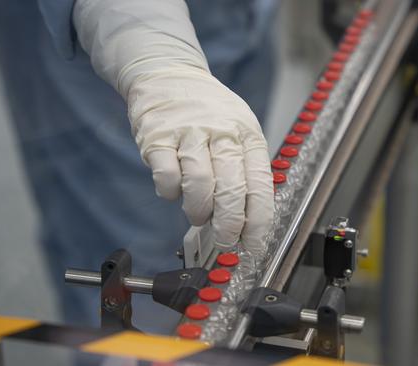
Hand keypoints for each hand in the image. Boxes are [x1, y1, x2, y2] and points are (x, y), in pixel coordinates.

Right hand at [73, 0, 273, 254]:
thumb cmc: (208, 112)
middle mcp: (222, 133)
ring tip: (198, 213)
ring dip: (198, 211)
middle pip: (231, 189)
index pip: (260, 185)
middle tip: (226, 240)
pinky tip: (173, 189)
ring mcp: (189, 133)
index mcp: (247, 135)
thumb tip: (247, 222)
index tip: (255, 245)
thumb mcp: (238, 131)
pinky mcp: (158, 137)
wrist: (167, 74)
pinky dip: (170, 192)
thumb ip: (242, 170)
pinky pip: (166, 176)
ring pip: (199, 185)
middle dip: (229, 225)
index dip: (259, 221)